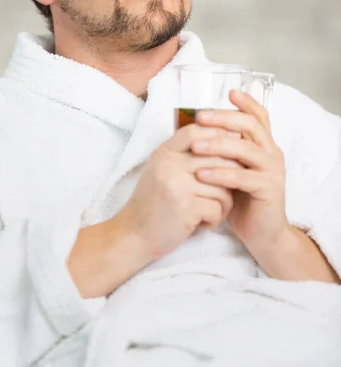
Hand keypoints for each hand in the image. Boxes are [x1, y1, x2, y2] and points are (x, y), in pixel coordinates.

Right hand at [118, 124, 236, 260]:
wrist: (134, 234)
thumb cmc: (154, 202)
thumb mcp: (162, 169)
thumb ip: (184, 154)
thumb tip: (224, 139)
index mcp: (164, 153)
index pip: (194, 131)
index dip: (217, 135)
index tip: (232, 146)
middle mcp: (169, 164)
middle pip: (216, 158)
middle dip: (230, 176)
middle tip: (226, 191)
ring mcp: (177, 185)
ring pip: (222, 186)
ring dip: (224, 203)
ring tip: (212, 211)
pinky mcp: (186, 208)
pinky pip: (217, 207)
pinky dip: (215, 218)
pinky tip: (203, 223)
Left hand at [192, 89, 287, 257]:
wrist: (262, 233)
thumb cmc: (241, 198)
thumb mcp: (231, 169)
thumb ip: (222, 150)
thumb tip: (194, 128)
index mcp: (263, 144)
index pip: (259, 116)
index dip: (246, 102)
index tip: (229, 92)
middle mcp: (271, 153)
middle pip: (250, 126)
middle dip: (223, 119)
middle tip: (200, 117)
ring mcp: (273, 170)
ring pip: (246, 149)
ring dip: (218, 145)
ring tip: (195, 147)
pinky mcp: (269, 189)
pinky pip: (243, 177)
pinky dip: (221, 174)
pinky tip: (202, 174)